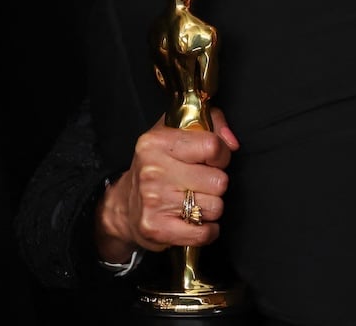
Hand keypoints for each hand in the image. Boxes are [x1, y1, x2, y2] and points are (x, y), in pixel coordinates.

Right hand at [95, 109, 239, 259]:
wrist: (124, 207)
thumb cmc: (157, 166)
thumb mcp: (176, 132)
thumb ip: (211, 123)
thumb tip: (232, 142)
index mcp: (157, 142)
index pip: (212, 146)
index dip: (221, 156)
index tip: (213, 161)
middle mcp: (153, 170)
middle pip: (219, 181)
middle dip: (216, 184)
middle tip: (200, 183)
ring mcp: (154, 201)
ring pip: (215, 207)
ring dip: (211, 207)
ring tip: (194, 201)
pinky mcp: (157, 229)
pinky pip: (204, 232)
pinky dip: (207, 230)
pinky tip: (195, 221)